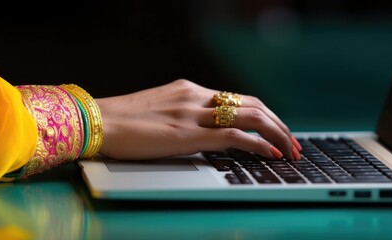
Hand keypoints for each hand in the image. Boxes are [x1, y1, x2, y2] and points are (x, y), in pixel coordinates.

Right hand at [95, 79, 301, 159]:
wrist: (97, 122)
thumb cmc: (120, 121)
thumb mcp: (157, 111)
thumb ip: (181, 115)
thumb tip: (198, 130)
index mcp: (189, 90)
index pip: (237, 98)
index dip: (263, 113)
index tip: (275, 129)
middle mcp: (196, 96)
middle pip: (253, 104)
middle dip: (279, 123)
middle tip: (293, 141)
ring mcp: (194, 113)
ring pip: (251, 116)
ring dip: (278, 133)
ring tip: (291, 149)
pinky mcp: (189, 133)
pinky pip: (234, 136)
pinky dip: (259, 144)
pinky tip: (271, 154)